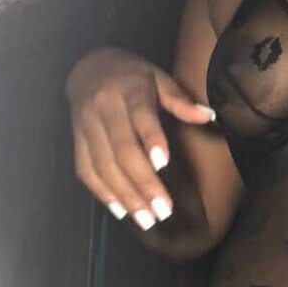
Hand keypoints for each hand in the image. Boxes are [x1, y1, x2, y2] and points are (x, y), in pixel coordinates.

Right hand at [65, 46, 215, 229]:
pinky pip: (86, 170)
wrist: (86, 66)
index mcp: (129, 90)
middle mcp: (104, 109)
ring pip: (103, 165)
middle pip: (122, 150)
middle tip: (162, 211)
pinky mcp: (77, 141)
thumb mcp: (158, 78)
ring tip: (146, 220)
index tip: (163, 163)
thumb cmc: (131, 77)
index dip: (151, 139)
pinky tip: (121, 211)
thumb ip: (180, 100)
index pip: (140, 117)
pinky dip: (102, 193)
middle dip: (142, 183)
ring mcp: (86, 126)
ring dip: (125, 196)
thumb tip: (209, 116)